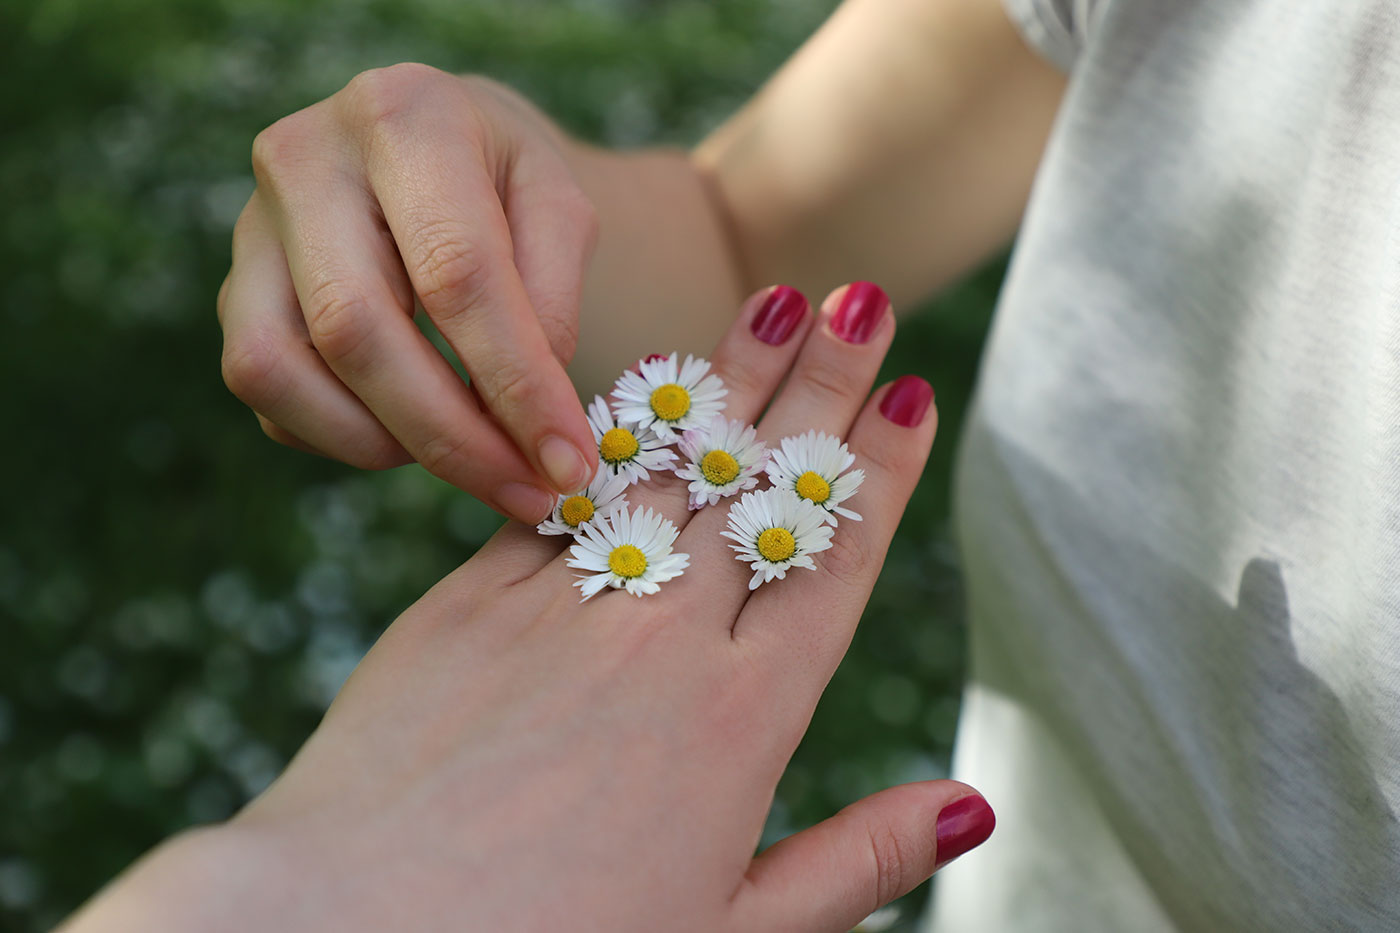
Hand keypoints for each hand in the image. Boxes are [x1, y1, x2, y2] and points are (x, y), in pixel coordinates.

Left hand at [79, 284, 988, 931]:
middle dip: (820, 383)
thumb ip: (856, 863)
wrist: (352, 932)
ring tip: (773, 303)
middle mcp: (661, 640)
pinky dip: (607, 436)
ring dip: (726, 380)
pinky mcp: (467, 602)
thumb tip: (969, 811)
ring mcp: (560, 608)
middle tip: (860, 298)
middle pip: (759, 489)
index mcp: (741, 719)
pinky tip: (639, 390)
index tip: (910, 392)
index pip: (832, 560)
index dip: (879, 470)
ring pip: (667, 468)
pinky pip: (558, 495)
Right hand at [217, 64, 599, 522]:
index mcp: (402, 116)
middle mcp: (303, 159)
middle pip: (357, 329)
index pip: (455, 271)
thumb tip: (526, 409)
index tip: (569, 462)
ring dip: (387, 446)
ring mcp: (250, 228)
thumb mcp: (560, 206)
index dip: (515, 382)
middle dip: (452, 436)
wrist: (433, 150)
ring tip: (475, 462)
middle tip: (529, 495)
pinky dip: (344, 438)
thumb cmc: (504, 182)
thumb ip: (555, 295)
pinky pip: (268, 397)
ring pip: (283, 370)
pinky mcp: (232, 291)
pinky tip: (413, 433)